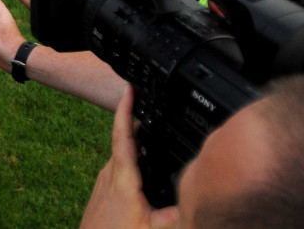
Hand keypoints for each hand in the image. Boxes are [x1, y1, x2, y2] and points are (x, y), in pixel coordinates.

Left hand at [79, 86, 178, 228]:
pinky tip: (145, 168)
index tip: (129, 88)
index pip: (123, 134)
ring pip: (122, 155)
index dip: (126, 108)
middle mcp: (109, 175)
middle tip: (152, 107)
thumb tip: (200, 199)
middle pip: (124, 140)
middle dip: (138, 123)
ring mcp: (104, 183)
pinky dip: (133, 161)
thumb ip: (178, 213)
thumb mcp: (155, 228)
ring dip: (137, 143)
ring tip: (154, 133)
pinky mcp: (103, 193)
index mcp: (122, 177)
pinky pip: (120, 168)